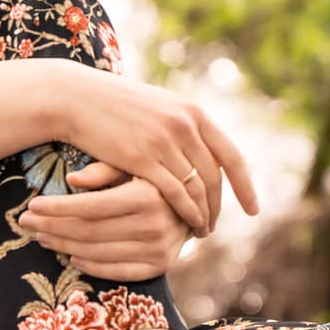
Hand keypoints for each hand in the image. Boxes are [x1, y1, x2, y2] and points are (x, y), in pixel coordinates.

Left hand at [18, 162, 190, 280]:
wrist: (196, 203)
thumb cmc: (154, 175)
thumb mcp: (134, 163)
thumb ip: (104, 170)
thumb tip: (71, 179)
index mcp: (147, 195)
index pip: (91, 207)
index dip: (58, 208)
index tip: (32, 205)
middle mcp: (155, 224)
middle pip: (90, 231)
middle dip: (52, 227)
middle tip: (25, 222)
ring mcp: (159, 249)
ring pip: (98, 252)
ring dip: (64, 246)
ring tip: (42, 236)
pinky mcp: (160, 267)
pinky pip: (117, 271)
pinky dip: (90, 266)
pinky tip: (70, 256)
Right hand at [57, 67, 258, 234]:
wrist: (76, 98)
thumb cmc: (114, 104)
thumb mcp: (158, 106)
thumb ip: (182, 123)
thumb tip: (203, 144)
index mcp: (192, 111)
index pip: (231, 155)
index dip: (245, 185)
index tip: (253, 208)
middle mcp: (185, 124)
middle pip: (215, 176)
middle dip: (219, 206)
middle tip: (214, 226)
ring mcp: (165, 140)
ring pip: (197, 188)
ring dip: (203, 214)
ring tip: (200, 231)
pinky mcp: (142, 157)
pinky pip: (175, 193)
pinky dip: (186, 212)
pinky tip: (185, 224)